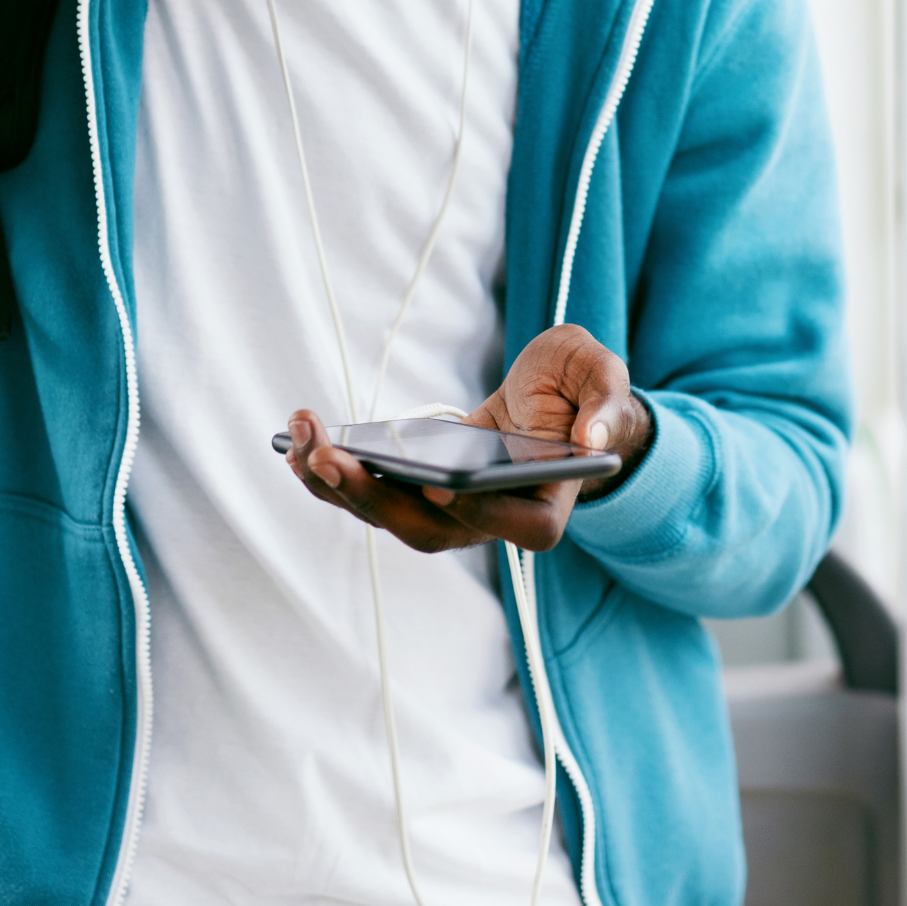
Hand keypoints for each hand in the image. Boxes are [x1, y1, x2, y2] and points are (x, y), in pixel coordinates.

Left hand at [283, 326, 653, 555]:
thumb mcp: (603, 376)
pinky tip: (298, 441)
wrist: (556, 399)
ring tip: (300, 439)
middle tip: (325, 456)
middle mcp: (492, 522)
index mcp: (545, 506)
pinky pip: (371, 493)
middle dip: (373, 497)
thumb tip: (594, 438)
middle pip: (429, 529)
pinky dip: (331, 474)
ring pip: (389, 516)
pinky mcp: (419, 492)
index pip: (515, 524)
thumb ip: (607, 402)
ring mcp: (451, 512)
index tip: (441, 482)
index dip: (479, 510)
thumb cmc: (583, 389)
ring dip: (338, 484)